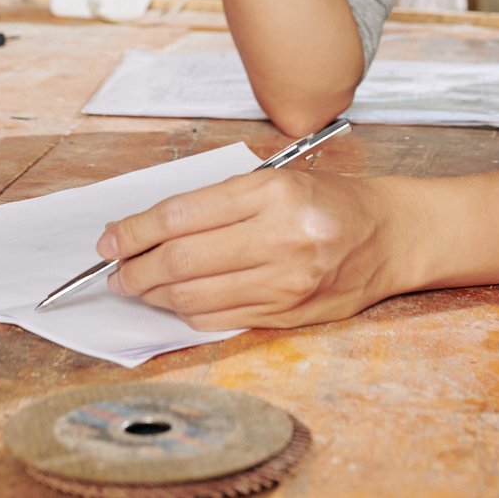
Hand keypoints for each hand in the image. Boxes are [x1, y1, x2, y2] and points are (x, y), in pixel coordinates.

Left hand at [100, 170, 412, 330]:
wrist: (389, 235)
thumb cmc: (329, 201)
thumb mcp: (276, 180)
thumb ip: (217, 204)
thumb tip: (148, 229)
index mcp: (271, 191)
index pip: (180, 215)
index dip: (134, 232)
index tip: (108, 240)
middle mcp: (279, 236)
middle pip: (180, 260)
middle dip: (135, 269)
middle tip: (115, 271)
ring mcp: (285, 280)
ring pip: (195, 296)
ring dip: (154, 296)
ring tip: (138, 288)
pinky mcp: (289, 313)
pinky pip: (220, 318)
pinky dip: (186, 313)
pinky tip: (175, 303)